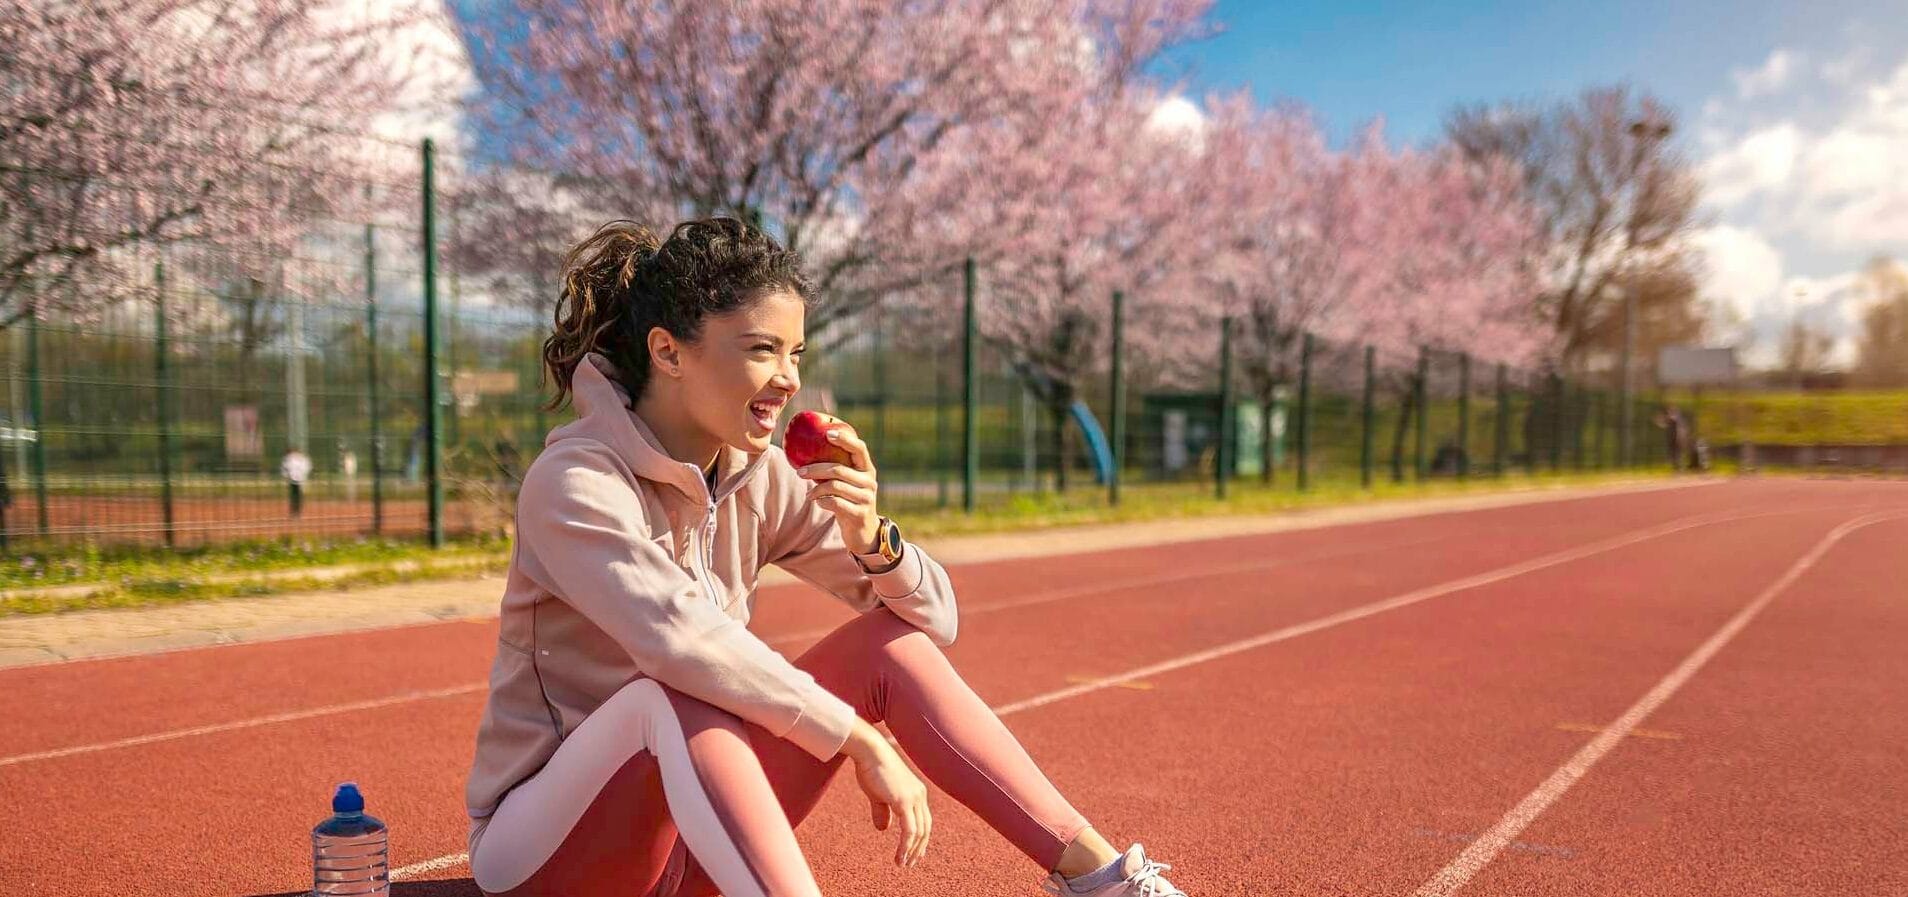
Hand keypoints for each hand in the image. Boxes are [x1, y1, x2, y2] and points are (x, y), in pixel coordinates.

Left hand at [796, 426, 880, 552]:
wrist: (864, 531)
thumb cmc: (850, 501)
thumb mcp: (847, 484)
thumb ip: (836, 470)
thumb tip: (806, 452)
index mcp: (867, 469)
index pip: (859, 448)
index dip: (845, 439)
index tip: (827, 433)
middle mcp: (870, 482)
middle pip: (839, 469)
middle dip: (815, 469)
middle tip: (800, 472)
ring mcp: (866, 498)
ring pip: (835, 487)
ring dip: (816, 489)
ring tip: (808, 494)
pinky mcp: (859, 514)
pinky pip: (835, 503)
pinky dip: (822, 501)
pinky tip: (818, 503)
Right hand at [848, 727, 932, 867]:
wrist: (869, 751)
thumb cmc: (871, 768)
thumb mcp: (878, 794)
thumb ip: (882, 811)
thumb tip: (883, 829)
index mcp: (917, 792)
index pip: (924, 820)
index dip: (921, 839)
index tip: (915, 853)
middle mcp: (919, 795)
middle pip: (926, 829)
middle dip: (918, 848)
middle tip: (909, 863)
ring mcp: (914, 798)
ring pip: (919, 832)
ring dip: (911, 851)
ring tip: (902, 864)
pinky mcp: (904, 801)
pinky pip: (910, 831)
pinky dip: (906, 846)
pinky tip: (900, 856)